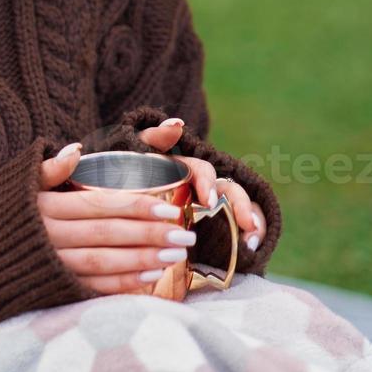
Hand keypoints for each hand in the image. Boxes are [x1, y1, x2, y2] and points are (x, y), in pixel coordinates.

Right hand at [38, 142, 198, 294]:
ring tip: (175, 255)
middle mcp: (47, 237)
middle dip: (148, 234)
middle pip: (105, 234)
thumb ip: (49, 168)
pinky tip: (152, 276)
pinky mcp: (56, 287)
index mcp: (43, 207)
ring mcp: (52, 264)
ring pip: (102, 261)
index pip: (98, 205)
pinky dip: (123, 282)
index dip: (135, 207)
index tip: (169, 210)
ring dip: (141, 258)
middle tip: (184, 235)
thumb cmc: (10, 212)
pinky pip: (94, 286)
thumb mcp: (23, 184)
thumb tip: (76, 150)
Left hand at [137, 119, 265, 250]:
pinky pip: (237, 233)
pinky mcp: (212, 232)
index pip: (202, 171)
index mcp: (182, 169)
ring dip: (253, 222)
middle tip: (247, 225)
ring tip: (253, 240)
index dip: (208, 183)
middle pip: (230, 192)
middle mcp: (200, 188)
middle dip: (242, 206)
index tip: (207, 200)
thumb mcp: (134, 156)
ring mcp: (208, 211)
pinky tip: (252, 249)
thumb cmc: (125, 177)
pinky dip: (250, 238)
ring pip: (240, 212)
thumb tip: (178, 123)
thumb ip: (153, 138)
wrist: (118, 213)